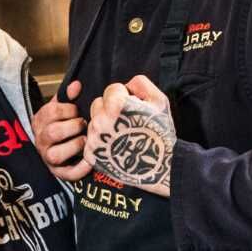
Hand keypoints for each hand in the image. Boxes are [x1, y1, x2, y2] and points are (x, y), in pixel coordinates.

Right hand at [32, 79, 90, 180]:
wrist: (53, 147)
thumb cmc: (61, 124)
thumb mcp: (61, 108)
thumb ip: (68, 97)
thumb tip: (76, 85)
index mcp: (40, 121)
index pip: (51, 111)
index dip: (68, 109)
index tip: (76, 111)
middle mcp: (41, 140)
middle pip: (53, 132)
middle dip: (73, 127)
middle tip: (83, 124)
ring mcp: (48, 158)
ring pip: (55, 155)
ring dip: (74, 146)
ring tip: (85, 141)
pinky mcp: (58, 172)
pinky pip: (67, 174)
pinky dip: (80, 169)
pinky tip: (90, 161)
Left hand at [83, 75, 175, 196]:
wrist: (159, 167)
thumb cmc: (160, 132)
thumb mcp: (159, 100)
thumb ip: (140, 83)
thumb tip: (126, 84)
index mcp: (115, 104)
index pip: (112, 88)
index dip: (125, 97)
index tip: (134, 109)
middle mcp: (100, 120)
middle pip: (98, 103)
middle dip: (110, 109)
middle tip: (127, 122)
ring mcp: (94, 138)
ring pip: (94, 121)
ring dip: (105, 125)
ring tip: (123, 136)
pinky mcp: (91, 154)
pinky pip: (92, 139)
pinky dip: (101, 142)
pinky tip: (116, 148)